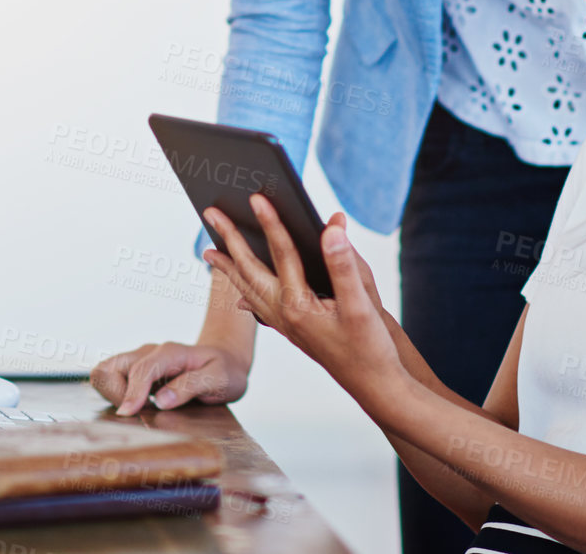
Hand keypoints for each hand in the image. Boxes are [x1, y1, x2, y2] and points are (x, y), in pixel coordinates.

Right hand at [90, 341, 250, 415]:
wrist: (225, 358)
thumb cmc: (224, 370)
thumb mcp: (220, 378)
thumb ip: (192, 386)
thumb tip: (161, 402)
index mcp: (169, 353)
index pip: (141, 370)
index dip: (132, 393)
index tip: (127, 415)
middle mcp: (148, 353)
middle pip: (107, 368)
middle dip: (114, 394)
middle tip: (137, 412)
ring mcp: (139, 361)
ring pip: (103, 373)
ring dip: (112, 395)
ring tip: (138, 410)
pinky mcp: (134, 371)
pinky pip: (111, 381)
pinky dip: (115, 396)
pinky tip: (138, 407)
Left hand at [201, 196, 403, 403]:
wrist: (376, 387)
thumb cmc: (371, 347)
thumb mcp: (363, 304)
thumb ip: (344, 264)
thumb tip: (331, 226)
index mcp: (299, 305)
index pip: (282, 253)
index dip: (270, 221)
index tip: (256, 196)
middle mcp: (285, 314)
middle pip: (250, 270)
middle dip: (230, 239)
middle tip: (210, 212)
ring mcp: (286, 325)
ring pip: (249, 289)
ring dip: (230, 267)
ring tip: (209, 251)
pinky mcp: (293, 332)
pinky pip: (260, 307)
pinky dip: (246, 294)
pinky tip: (242, 296)